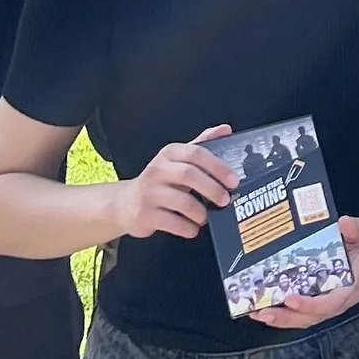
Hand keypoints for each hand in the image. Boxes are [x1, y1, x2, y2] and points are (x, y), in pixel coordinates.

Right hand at [116, 129, 238, 240]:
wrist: (125, 203)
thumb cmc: (159, 182)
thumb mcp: (177, 161)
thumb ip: (201, 145)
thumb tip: (225, 129)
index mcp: (169, 154)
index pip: (196, 153)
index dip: (218, 166)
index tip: (233, 180)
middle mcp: (157, 169)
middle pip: (189, 175)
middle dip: (212, 189)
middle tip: (225, 200)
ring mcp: (149, 192)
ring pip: (183, 202)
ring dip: (201, 213)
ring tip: (205, 217)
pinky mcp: (144, 214)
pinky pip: (174, 223)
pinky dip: (189, 228)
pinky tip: (192, 228)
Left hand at [253, 212, 358, 330]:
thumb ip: (356, 229)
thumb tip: (343, 222)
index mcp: (349, 287)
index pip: (330, 303)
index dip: (310, 305)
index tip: (292, 300)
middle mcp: (335, 301)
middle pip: (310, 317)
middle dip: (286, 317)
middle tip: (263, 312)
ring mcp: (325, 305)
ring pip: (302, 319)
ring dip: (279, 318)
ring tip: (256, 312)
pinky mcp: (317, 303)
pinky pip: (299, 314)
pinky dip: (281, 314)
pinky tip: (262, 309)